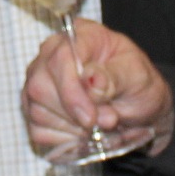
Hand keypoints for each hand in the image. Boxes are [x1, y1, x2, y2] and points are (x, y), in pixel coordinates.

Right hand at [22, 19, 174, 158]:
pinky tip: (82, 133)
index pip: (59, 58)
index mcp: (81, 36)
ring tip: (97, 126)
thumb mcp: (138, 78)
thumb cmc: (138, 86)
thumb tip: (91, 81)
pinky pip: (37, 130)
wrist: (139, 109)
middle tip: (104, 122)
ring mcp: (41, 81)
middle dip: (71, 113)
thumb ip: (115, 77)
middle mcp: (52, 54)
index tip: (91, 117)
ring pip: (36, 110)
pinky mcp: (36, 108)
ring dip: (70, 128)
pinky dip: (62, 139)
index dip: (71, 90)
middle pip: (39, 86)